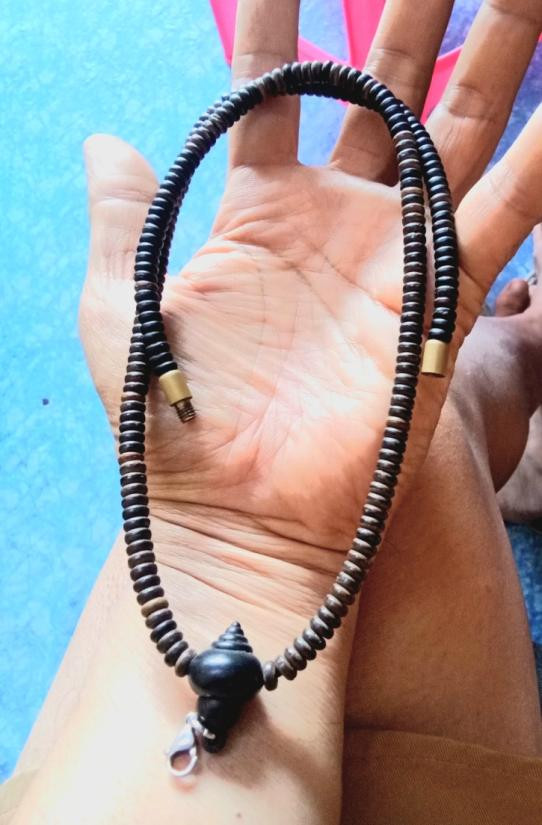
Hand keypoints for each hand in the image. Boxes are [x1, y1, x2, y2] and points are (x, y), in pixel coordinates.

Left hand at [81, 1, 541, 560]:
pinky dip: (538, 162)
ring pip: (457, 133)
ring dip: (494, 60)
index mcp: (256, 214)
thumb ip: (122, 215)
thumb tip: (103, 140)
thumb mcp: (118, 305)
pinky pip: (505, 214)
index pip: (270, 89)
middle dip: (413, 16)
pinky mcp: (441, 296)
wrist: (239, 513)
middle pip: (382, 92)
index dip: (275, 20)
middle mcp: (334, 221)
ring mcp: (393, 254)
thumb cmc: (170, 424)